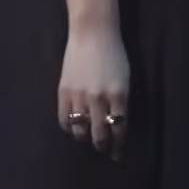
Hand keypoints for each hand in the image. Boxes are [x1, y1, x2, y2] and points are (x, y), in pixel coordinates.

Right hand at [58, 25, 130, 156]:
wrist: (92, 33)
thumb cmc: (114, 54)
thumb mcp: (125, 79)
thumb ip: (121, 102)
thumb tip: (117, 124)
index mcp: (119, 95)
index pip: (119, 129)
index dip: (119, 145)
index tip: (119, 154)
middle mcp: (99, 99)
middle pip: (100, 135)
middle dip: (103, 147)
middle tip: (104, 151)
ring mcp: (79, 96)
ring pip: (80, 131)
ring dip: (85, 138)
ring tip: (88, 138)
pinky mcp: (63, 92)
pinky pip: (64, 120)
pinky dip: (69, 128)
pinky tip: (73, 127)